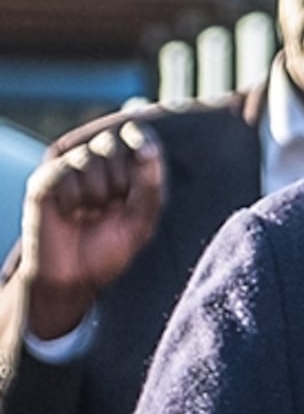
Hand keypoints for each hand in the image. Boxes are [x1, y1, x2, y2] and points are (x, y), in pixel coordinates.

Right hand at [18, 121, 165, 339]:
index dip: (141, 139)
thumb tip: (148, 149)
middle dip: (120, 181)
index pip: (136, 134)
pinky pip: (65, 174)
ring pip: (90, 159)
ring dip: (97, 194)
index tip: (146, 156)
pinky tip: (70, 214)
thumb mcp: (141, 220)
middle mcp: (95, 162)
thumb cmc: (110, 248)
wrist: (75, 278)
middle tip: (110, 208)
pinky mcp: (44, 182)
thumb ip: (150, 185)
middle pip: (114, 145)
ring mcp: (67, 169)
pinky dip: (73, 199)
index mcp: (125, 167)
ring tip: (90, 214)